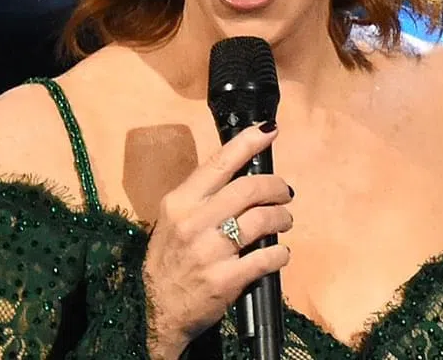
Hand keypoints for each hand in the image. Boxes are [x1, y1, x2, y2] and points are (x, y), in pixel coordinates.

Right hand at [142, 123, 292, 358]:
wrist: (157, 312)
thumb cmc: (169, 259)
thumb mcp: (173, 219)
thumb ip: (202, 197)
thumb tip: (240, 173)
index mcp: (180, 202)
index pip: (219, 163)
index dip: (248, 143)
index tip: (269, 130)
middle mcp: (193, 222)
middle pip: (248, 189)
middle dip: (276, 187)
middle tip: (285, 193)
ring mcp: (209, 251)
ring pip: (261, 220)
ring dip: (282, 217)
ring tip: (285, 220)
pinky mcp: (225, 280)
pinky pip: (265, 258)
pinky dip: (281, 253)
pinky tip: (281, 253)